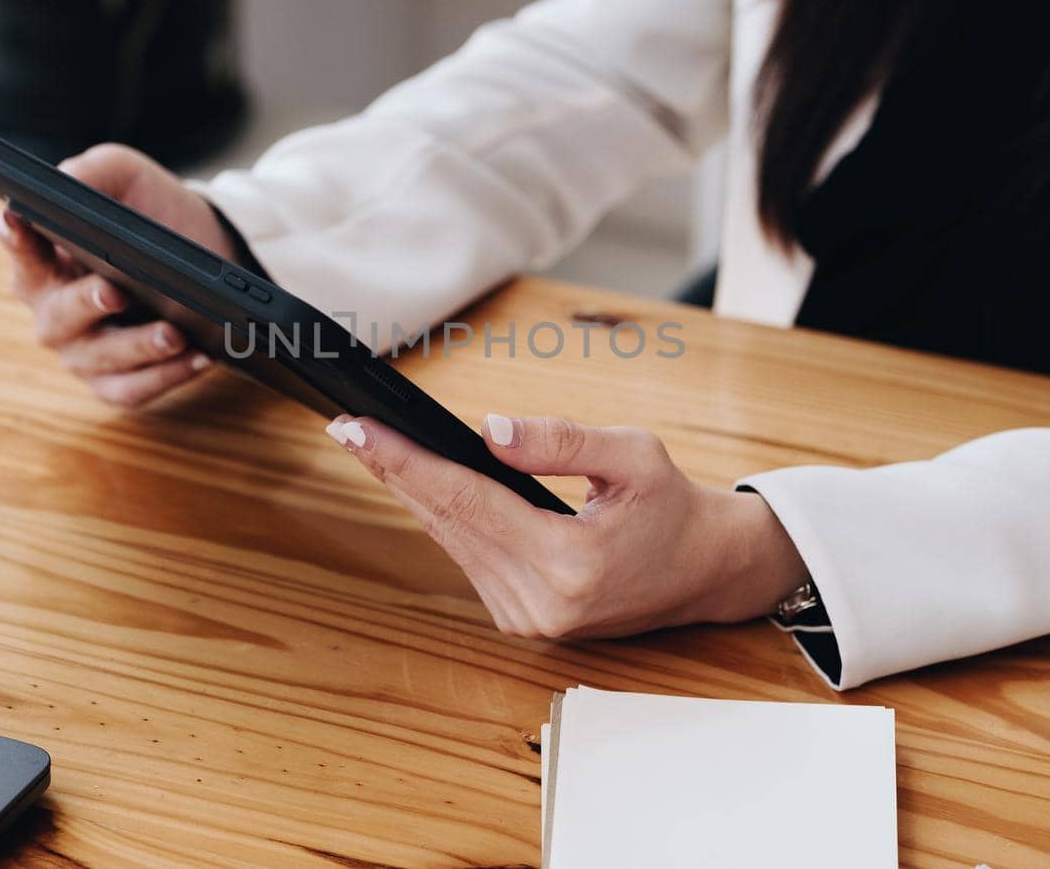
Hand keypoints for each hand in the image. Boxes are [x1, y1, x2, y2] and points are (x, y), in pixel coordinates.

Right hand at [0, 143, 239, 406]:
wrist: (201, 249)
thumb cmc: (150, 211)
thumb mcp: (124, 176)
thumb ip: (91, 173)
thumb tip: (67, 182)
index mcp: (44, 260)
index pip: (21, 247)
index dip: (16, 237)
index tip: (16, 218)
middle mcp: (53, 311)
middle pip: (58, 314)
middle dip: (86, 304)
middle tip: (116, 291)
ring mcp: (82, 351)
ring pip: (99, 358)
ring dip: (137, 348)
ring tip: (175, 334)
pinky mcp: (114, 382)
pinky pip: (131, 390)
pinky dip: (164, 378)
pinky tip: (198, 357)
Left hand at [325, 413, 808, 637]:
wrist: (704, 571)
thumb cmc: (673, 509)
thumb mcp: (634, 456)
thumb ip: (560, 442)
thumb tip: (488, 430)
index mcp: (570, 565)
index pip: (468, 500)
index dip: (407, 461)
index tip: (359, 430)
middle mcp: (540, 603)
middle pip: (447, 522)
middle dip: (394, 471)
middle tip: (346, 428)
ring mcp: (527, 619)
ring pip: (451, 541)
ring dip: (412, 493)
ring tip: (371, 447)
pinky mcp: (521, 621)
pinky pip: (468, 558)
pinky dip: (442, 518)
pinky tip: (416, 485)